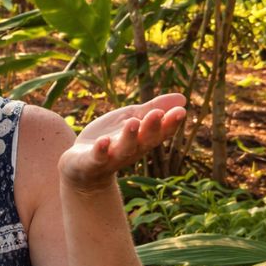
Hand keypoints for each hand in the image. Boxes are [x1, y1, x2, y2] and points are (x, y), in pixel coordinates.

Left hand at [59, 94, 186, 188]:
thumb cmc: (111, 139)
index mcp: (143, 140)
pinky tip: (104, 141)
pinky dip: (101, 150)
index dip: (171, 123)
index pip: (161, 132)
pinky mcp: (91, 163)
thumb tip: (183, 99)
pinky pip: (97, 158)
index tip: (181, 112)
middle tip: (157, 114)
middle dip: (152, 127)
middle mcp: (131, 151)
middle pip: (145, 140)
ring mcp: (111, 158)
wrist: (81, 166)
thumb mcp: (131, 118)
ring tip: (133, 123)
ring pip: (124, 149)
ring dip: (129, 137)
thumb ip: (153, 109)